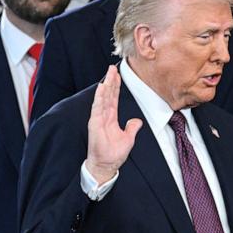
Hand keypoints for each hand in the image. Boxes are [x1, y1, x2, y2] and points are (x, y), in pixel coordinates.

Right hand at [86, 66, 142, 182]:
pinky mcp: (95, 124)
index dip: (116, 86)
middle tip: (113, 67)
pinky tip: (103, 87)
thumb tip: (137, 121)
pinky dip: (100, 97)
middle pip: (108, 95)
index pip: (113, 98)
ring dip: (107, 85)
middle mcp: (104, 116)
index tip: (118, 75)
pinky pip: (98, 108)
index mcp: (111, 118)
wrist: (106, 165)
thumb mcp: (128, 138)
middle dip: (111, 81)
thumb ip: (132, 128)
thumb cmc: (113, 154)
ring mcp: (98, 119)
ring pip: (103, 98)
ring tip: (109, 73)